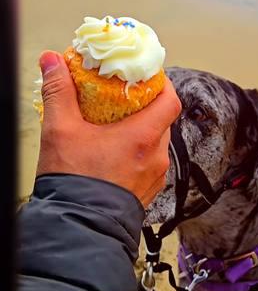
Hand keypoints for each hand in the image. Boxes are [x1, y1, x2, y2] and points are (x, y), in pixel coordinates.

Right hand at [37, 51, 181, 206]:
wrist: (78, 227)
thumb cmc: (75, 184)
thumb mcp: (61, 130)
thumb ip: (59, 91)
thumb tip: (53, 62)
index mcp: (143, 138)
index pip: (170, 100)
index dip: (162, 84)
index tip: (147, 77)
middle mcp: (155, 157)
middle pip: (163, 120)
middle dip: (147, 106)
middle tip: (125, 99)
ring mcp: (154, 176)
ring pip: (157, 142)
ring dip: (142, 130)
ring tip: (117, 126)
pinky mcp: (147, 190)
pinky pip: (151, 162)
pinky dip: (139, 152)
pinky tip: (117, 153)